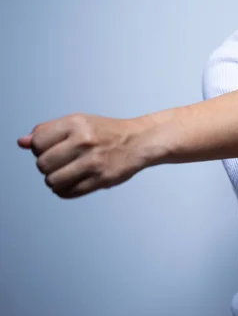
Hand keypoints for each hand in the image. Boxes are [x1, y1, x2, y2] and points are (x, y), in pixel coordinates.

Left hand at [17, 113, 143, 198]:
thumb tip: (21, 142)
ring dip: (55, 180)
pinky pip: (68, 192)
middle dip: (47, 166)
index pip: (37, 142)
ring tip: (65, 174)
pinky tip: (73, 182)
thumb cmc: (106, 132)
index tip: (51, 149)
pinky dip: (65, 190)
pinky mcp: (101, 179)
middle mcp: (84, 141)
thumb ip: (48, 131)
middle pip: (42, 164)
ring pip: (52, 181)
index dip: (39, 148)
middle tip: (60, 162)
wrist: (139, 141)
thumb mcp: (78, 123)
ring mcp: (93, 162)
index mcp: (76, 123)